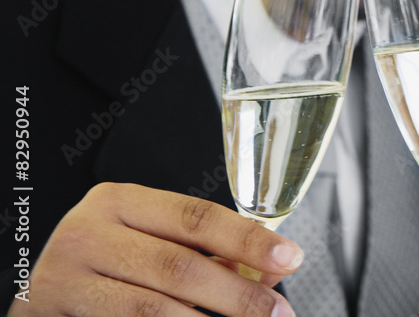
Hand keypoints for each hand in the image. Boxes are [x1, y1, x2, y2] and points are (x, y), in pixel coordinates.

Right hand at [9, 183, 300, 316]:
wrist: (40, 297)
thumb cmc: (107, 265)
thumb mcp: (154, 243)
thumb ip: (212, 253)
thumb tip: (274, 270)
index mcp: (120, 201)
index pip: (196, 216)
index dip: (247, 239)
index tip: (290, 257)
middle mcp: (89, 231)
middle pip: (178, 266)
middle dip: (237, 295)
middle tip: (277, 312)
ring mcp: (66, 275)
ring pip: (151, 307)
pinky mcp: (54, 312)